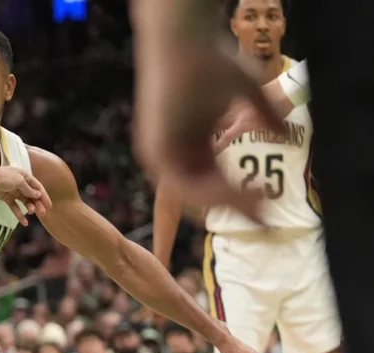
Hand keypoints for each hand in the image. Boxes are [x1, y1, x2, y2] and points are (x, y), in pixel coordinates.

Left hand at [0, 167, 50, 225]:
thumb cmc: (3, 177)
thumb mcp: (18, 181)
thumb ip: (28, 189)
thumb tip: (37, 195)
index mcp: (25, 176)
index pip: (38, 187)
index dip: (44, 196)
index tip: (49, 206)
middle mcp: (21, 183)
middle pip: (32, 195)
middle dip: (38, 204)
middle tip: (42, 213)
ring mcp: (13, 191)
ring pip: (24, 201)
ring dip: (29, 207)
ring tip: (31, 212)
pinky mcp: (6, 198)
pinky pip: (14, 207)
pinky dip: (19, 214)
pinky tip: (24, 222)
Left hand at [131, 6, 285, 223]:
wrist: (184, 39)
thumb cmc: (212, 59)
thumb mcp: (247, 93)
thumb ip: (265, 117)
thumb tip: (289, 134)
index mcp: (185, 147)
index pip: (213, 183)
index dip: (240, 199)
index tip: (266, 214)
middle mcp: (169, 155)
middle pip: (203, 195)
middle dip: (236, 209)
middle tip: (265, 221)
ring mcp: (159, 155)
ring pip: (194, 195)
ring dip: (228, 203)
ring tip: (259, 205)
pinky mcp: (155, 151)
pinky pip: (183, 184)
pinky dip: (211, 192)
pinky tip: (239, 191)